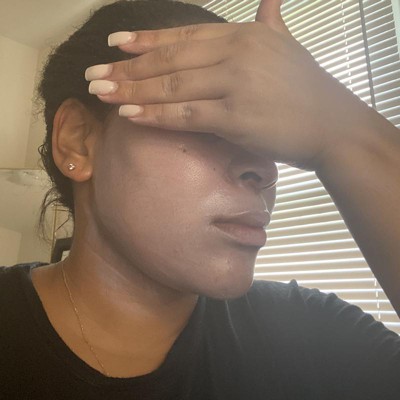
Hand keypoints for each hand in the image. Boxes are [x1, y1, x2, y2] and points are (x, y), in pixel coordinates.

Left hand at [85, 0, 370, 170]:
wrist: (334, 125)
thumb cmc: (309, 91)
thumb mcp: (286, 47)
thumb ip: (271, 22)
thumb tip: (269, 1)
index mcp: (244, 35)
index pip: (184, 35)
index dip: (147, 41)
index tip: (116, 45)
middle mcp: (236, 53)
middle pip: (170, 59)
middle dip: (128, 68)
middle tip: (94, 74)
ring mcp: (235, 84)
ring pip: (173, 85)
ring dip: (132, 90)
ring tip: (102, 93)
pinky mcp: (236, 116)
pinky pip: (187, 114)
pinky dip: (156, 114)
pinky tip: (129, 114)